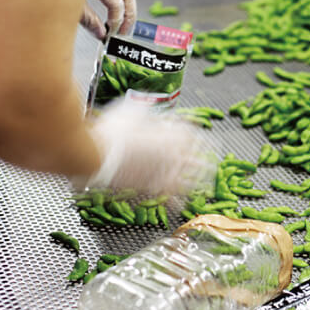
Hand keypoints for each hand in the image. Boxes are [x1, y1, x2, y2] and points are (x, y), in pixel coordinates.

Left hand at [80, 0, 136, 38]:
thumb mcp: (68, 3)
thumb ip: (88, 20)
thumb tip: (101, 34)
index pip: (117, 4)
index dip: (116, 22)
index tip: (110, 34)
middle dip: (129, 15)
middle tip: (123, 32)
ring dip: (126, 7)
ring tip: (121, 24)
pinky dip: (118, 0)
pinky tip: (111, 12)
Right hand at [82, 98, 216, 194]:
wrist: (96, 156)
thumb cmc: (112, 131)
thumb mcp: (130, 110)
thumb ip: (145, 109)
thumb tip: (149, 105)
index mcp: (170, 135)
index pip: (193, 136)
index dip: (199, 137)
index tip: (204, 139)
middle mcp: (171, 155)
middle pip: (197, 160)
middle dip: (206, 162)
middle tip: (214, 165)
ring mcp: (162, 172)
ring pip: (188, 180)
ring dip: (199, 182)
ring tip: (207, 185)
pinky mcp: (150, 187)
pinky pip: (168, 196)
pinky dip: (176, 200)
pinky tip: (182, 205)